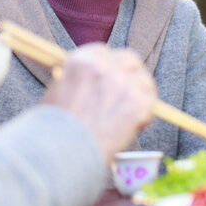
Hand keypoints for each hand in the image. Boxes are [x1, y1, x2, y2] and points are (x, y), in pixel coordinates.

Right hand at [42, 45, 156, 161]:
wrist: (61, 154)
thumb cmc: (54, 130)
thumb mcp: (57, 92)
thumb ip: (77, 80)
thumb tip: (88, 82)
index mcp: (80, 59)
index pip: (105, 52)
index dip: (110, 66)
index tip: (110, 79)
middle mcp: (102, 66)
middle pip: (130, 59)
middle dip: (130, 74)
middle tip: (127, 94)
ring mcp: (121, 83)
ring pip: (144, 81)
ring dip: (140, 95)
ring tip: (129, 116)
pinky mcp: (136, 103)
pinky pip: (151, 103)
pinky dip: (145, 116)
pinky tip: (133, 127)